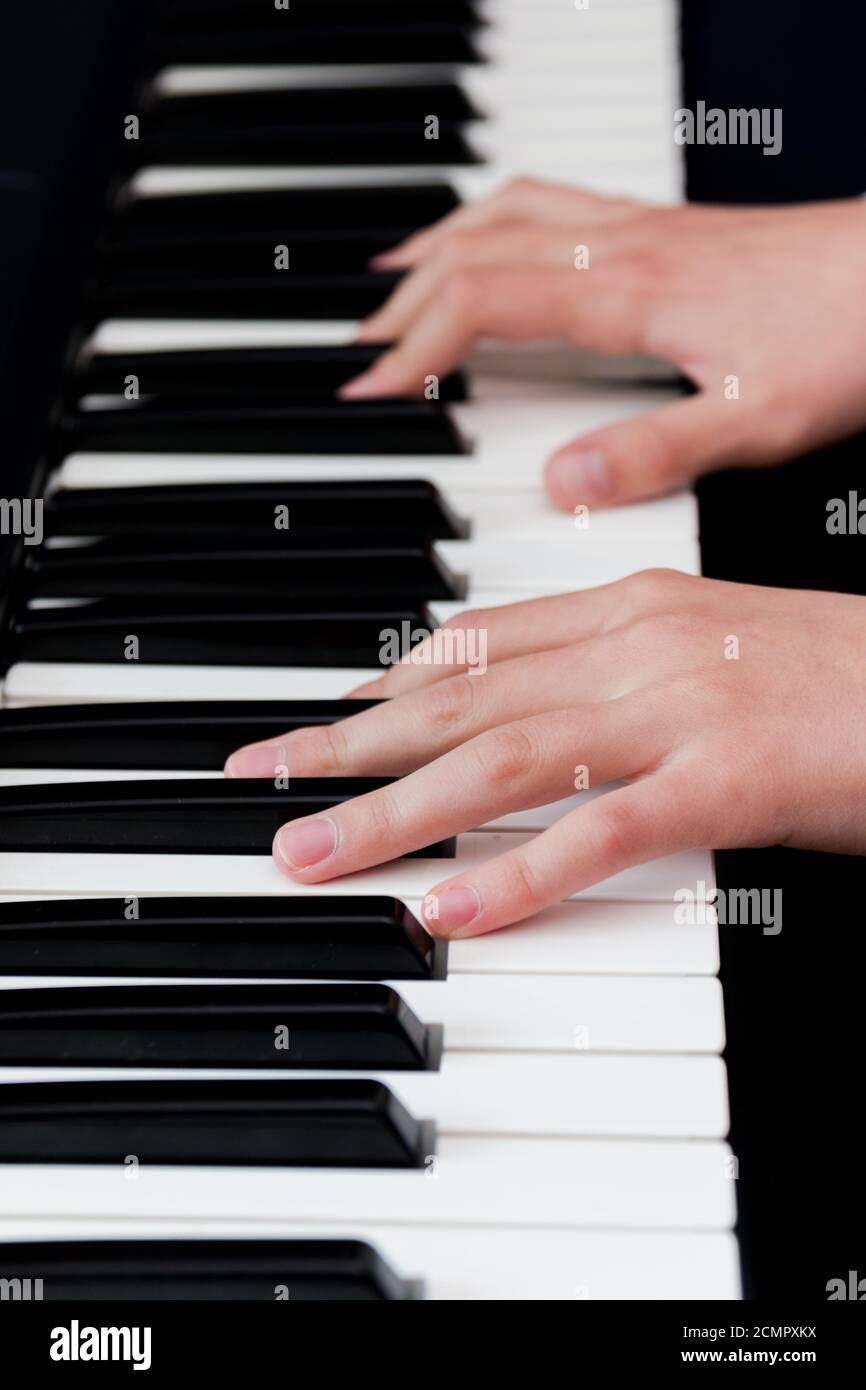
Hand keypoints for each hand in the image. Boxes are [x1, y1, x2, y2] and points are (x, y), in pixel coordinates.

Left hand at [225, 570, 865, 937]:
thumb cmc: (840, 675)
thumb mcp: (711, 648)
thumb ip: (614, 666)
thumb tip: (533, 705)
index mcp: (634, 607)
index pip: (478, 645)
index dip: (385, 688)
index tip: (321, 724)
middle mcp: (640, 645)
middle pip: (464, 701)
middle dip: (349, 744)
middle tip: (260, 780)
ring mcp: (682, 708)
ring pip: (505, 761)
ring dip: (395, 811)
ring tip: (310, 853)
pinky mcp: (731, 778)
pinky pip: (603, 833)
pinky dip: (520, 876)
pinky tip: (447, 911)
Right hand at [340, 179, 865, 511]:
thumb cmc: (848, 333)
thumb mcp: (757, 420)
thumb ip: (657, 453)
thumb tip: (563, 483)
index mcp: (631, 294)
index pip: (484, 304)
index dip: (415, 346)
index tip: (369, 391)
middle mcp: (624, 248)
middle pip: (477, 250)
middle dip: (405, 303)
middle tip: (362, 352)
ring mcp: (642, 228)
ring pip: (508, 212)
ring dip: (438, 246)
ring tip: (392, 286)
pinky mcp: (665, 226)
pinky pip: (551, 205)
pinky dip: (493, 222)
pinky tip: (494, 245)